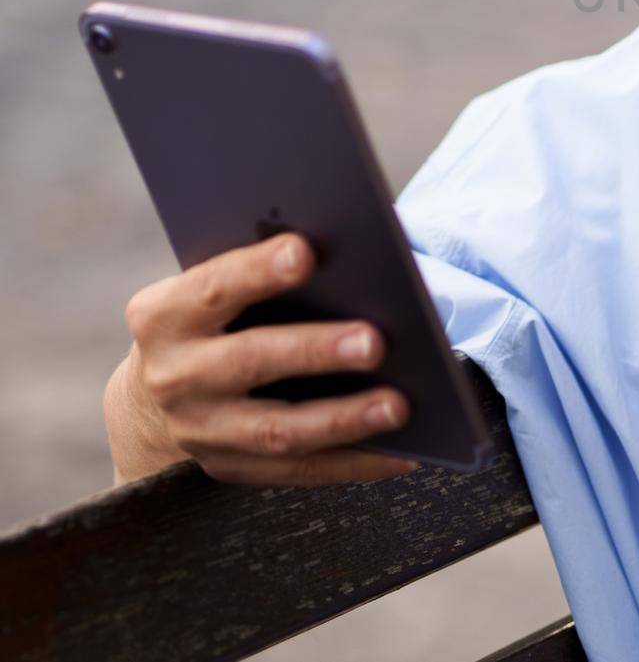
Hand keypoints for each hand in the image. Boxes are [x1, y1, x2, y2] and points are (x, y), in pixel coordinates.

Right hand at [107, 231, 417, 485]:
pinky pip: (301, 471)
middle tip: (375, 342)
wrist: (152, 397)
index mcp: (166, 316)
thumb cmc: (212, 318)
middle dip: (315, 351)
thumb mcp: (210, 288)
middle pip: (251, 361)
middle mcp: (176, 375)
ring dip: (343, 419)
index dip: (256, 271)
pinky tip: (403, 453)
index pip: (213, 288)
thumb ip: (260, 272)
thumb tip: (347, 256)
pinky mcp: (231, 468)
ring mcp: (202, 430)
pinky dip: (355, 462)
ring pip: (278, 429)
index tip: (306, 252)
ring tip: (398, 406)